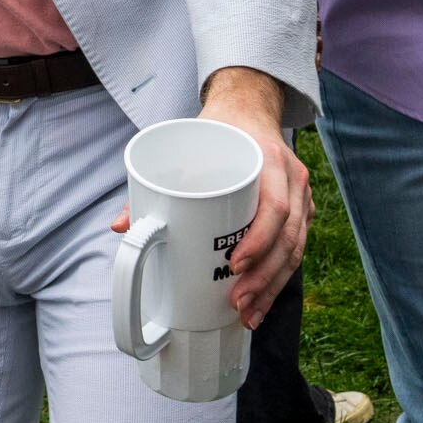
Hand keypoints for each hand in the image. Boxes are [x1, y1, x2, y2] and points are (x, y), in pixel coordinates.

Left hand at [107, 76, 312, 328]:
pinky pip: (295, 250)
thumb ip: (155, 181)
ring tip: (247, 314)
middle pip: (288, 238)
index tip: (234, 264)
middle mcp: (292, 180)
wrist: (249, 108)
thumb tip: (122, 225)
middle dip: (264, 277)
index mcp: (269, 160)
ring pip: (295, 250)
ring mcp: (301, 197)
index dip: (259, 239)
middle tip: (237, 302)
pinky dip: (277, 279)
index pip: (274, 206)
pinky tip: (261, 302)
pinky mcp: (300, 213)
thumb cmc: (217, 129)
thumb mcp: (188, 144)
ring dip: (272, 287)